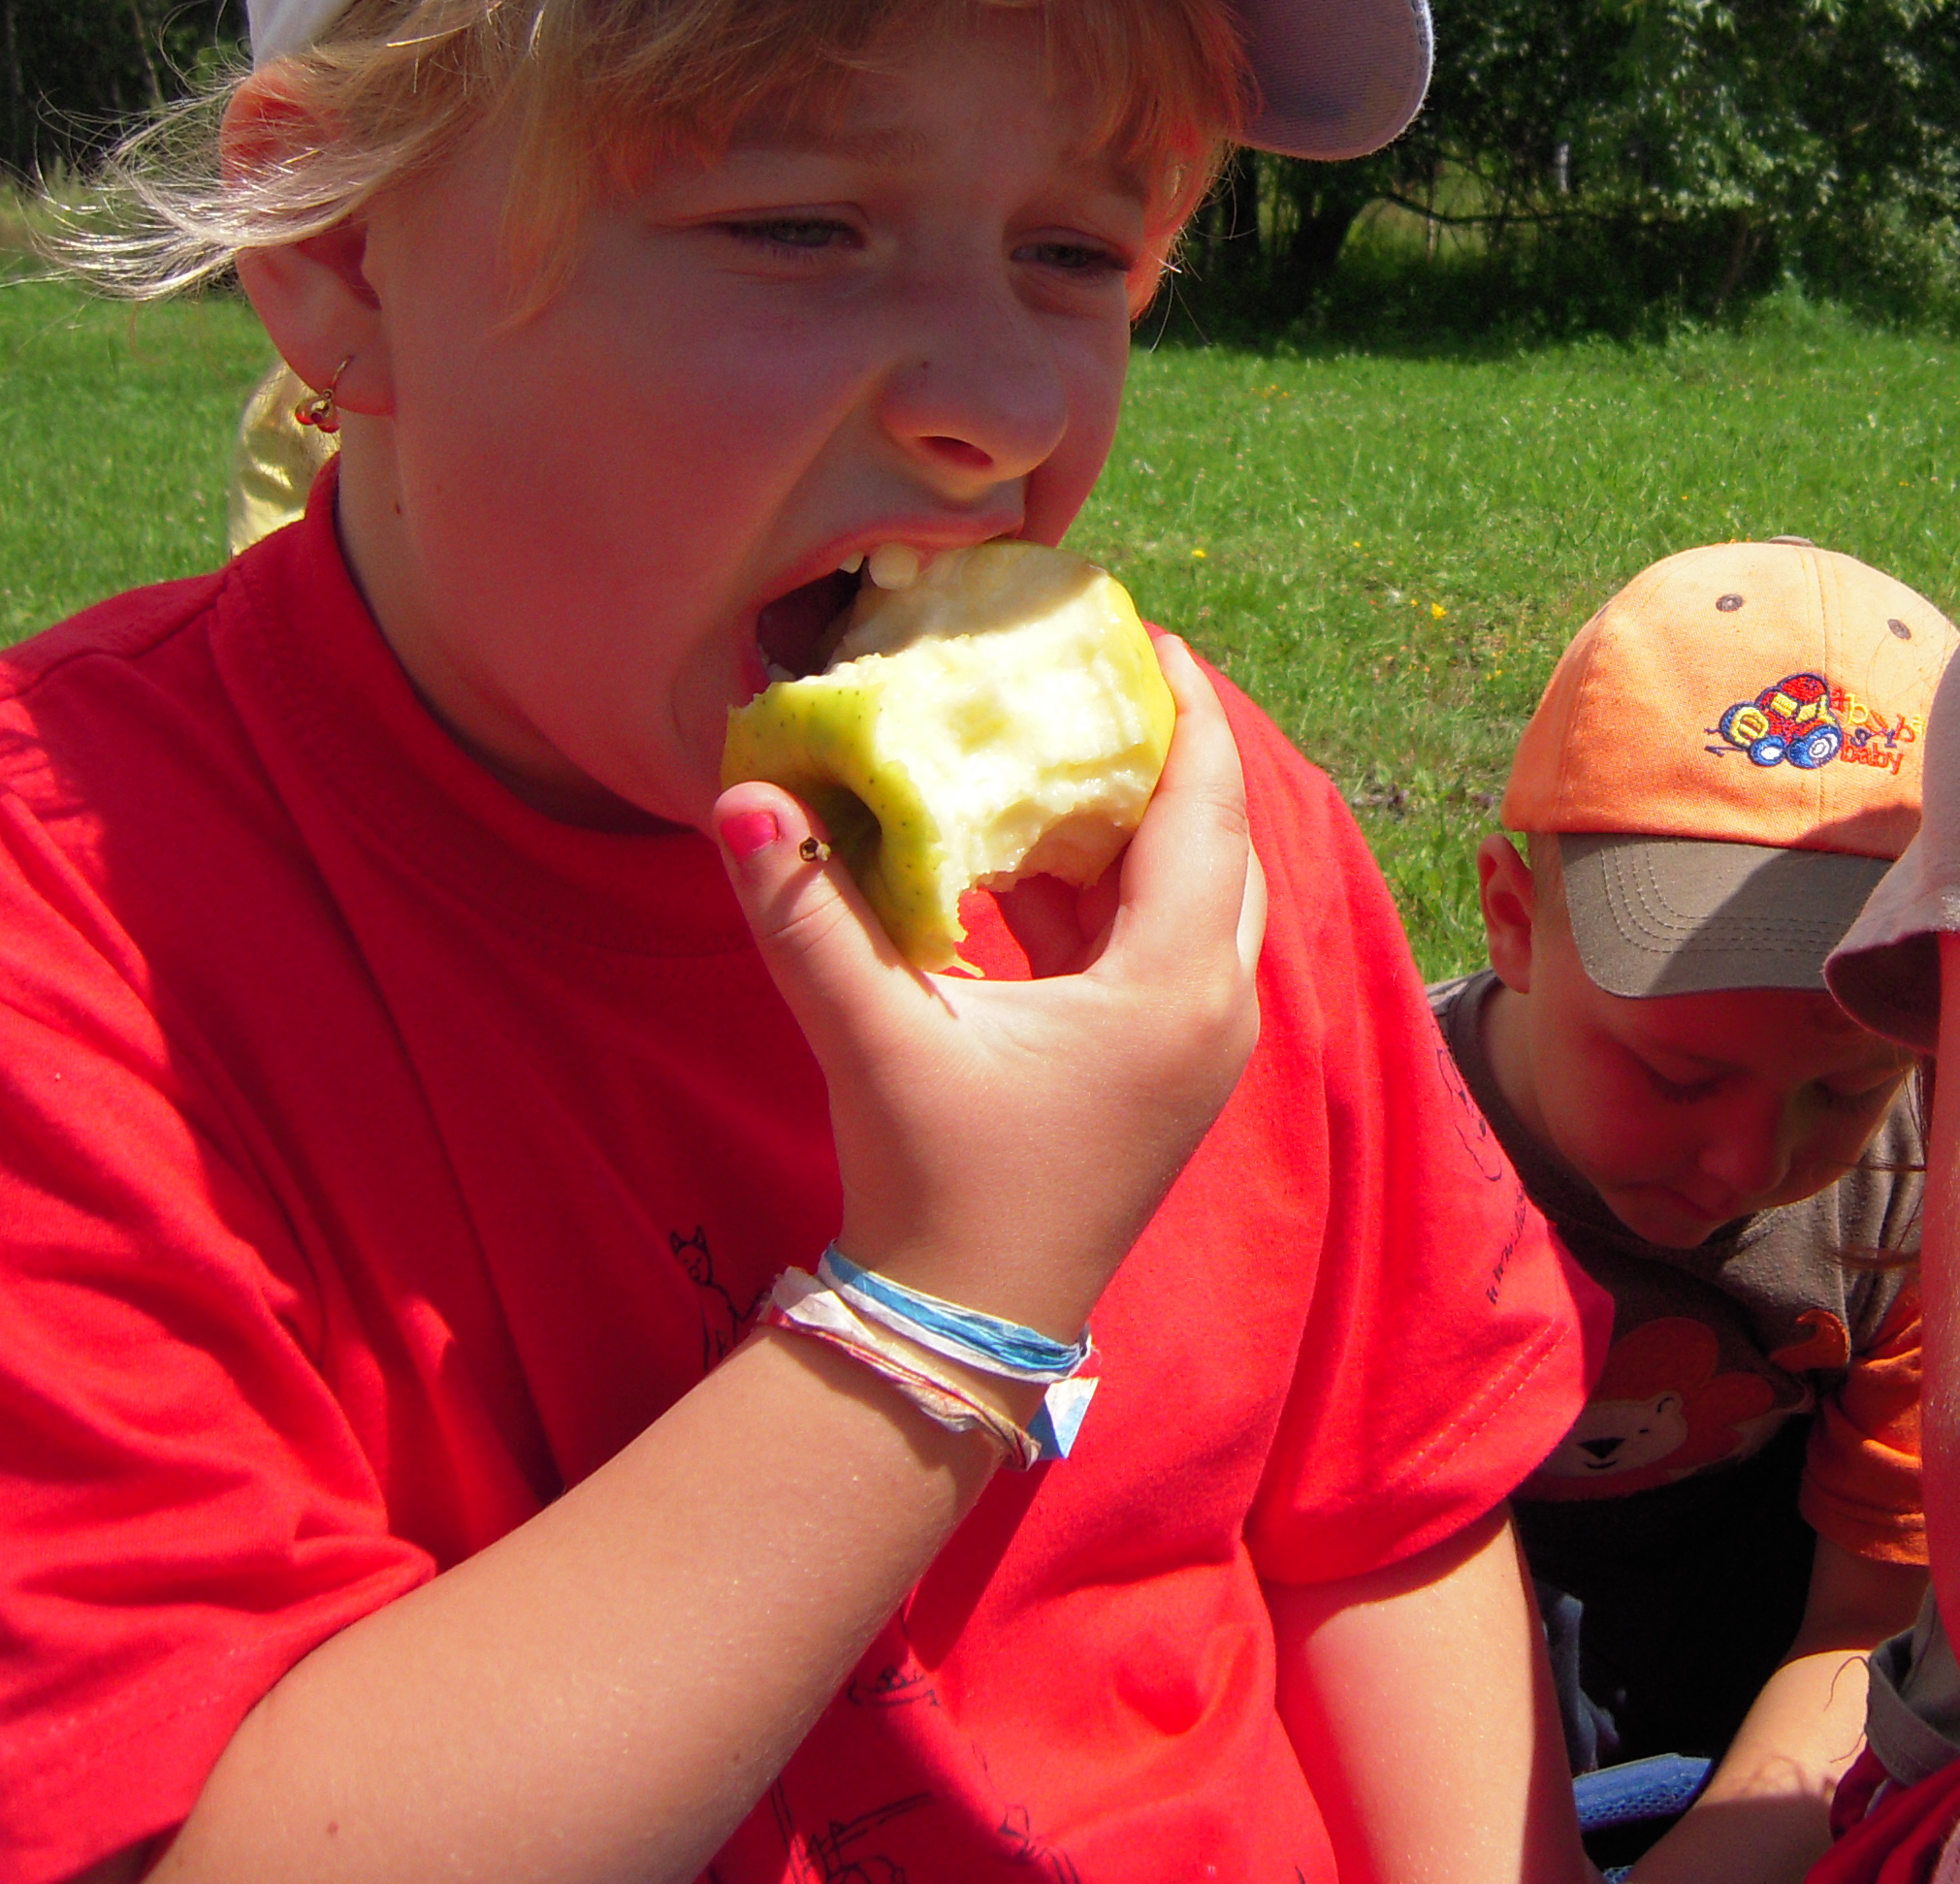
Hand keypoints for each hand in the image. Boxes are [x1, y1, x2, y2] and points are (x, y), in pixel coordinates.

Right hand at [713, 632, 1266, 1341]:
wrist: (963, 1324)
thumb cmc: (935, 1183)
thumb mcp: (874, 1036)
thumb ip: (807, 912)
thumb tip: (741, 794)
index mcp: (1172, 988)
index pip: (1204, 811)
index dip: (1185, 714)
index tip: (1148, 634)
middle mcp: (1212, 1010)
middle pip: (1218, 845)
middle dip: (1171, 759)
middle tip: (1106, 680)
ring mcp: (1198, 1048)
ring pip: (1195, 898)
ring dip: (1141, 827)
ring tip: (1067, 747)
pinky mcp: (1166, 1074)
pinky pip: (1164, 947)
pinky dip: (1118, 891)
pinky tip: (1041, 855)